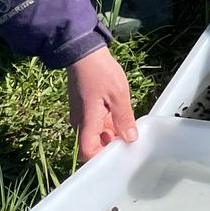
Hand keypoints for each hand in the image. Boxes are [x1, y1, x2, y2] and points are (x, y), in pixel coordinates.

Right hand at [66, 45, 136, 162]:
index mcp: (86, 122)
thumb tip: (130, 138)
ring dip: (110, 131)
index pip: (87, 151)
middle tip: (130, 139)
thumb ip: (124, 118)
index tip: (118, 154)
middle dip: (110, 143)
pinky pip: (95, 120)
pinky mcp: (83, 105)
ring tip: (129, 125)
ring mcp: (81, 113)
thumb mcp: (118, 95)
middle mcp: (80, 121)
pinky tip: (121, 114)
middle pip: (93, 142)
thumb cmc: (100, 72)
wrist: (84, 53)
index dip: (101, 157)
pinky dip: (107, 121)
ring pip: (96, 131)